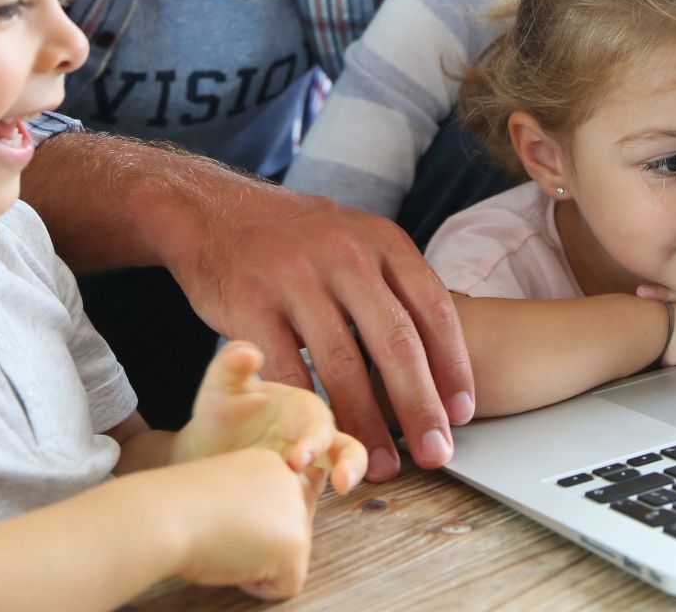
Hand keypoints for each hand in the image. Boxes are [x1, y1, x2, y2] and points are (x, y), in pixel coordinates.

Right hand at [167, 448, 320, 599]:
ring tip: (226, 543)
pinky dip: (259, 586)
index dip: (252, 524)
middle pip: (289, 531)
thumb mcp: (224, 490)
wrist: (169, 515)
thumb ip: (251, 499)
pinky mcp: (296, 546)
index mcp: (270, 463)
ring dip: (259, 563)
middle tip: (222, 532)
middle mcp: (290, 481)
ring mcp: (297, 512)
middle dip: (261, 544)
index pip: (279, 506)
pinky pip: (286, 584)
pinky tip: (233, 561)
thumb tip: (265, 528)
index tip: (225, 520)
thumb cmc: (181, 506)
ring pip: (289, 558)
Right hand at [174, 187, 473, 481]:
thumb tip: (438, 360)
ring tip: (380, 464)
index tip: (461, 413)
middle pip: (395, 341)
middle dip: (420, 405)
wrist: (214, 212)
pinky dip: (306, 412)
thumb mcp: (354, 239)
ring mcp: (296, 278)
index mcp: (380, 239)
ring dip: (366, 424)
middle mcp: (344, 254)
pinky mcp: (251, 304)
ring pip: (343, 364)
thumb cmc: (295, 239)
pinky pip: (287, 371)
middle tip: (435, 453)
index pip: (433, 307)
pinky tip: (320, 439)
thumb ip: (393, 285)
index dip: (452, 365)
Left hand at [174, 341, 366, 494]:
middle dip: (350, 463)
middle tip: (342, 481)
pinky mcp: (302, 494)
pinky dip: (313, 511)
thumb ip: (232, 364)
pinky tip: (298, 523)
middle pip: (347, 447)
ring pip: (342, 472)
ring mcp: (312, 468)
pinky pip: (315, 502)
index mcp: (302, 409)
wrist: (203, 453)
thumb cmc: (219, 414)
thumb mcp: (221, 387)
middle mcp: (314, 437)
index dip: (314, 439)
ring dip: (346, 480)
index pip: (320, 421)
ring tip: (340, 494)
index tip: (297, 458)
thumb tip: (250, 353)